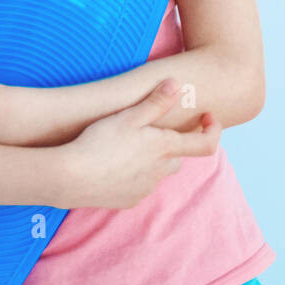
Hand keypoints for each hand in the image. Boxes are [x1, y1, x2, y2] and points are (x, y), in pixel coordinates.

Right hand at [57, 77, 221, 209]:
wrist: (70, 177)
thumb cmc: (99, 142)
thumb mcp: (129, 116)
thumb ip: (156, 102)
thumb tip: (177, 84)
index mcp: (164, 148)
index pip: (205, 144)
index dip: (213, 130)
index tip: (209, 117)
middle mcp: (159, 172)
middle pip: (177, 157)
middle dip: (171, 144)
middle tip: (151, 129)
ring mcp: (144, 189)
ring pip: (158, 172)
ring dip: (151, 160)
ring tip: (127, 145)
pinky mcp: (128, 201)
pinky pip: (139, 185)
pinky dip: (134, 174)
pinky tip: (115, 164)